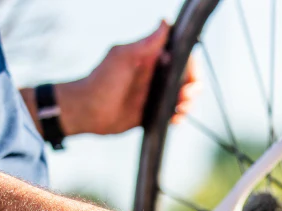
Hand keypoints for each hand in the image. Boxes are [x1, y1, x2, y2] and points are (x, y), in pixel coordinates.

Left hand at [53, 21, 198, 135]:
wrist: (88, 111)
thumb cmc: (101, 81)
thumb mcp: (123, 57)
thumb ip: (146, 43)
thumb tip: (165, 22)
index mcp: (151, 59)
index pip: (182, 58)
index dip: (192, 67)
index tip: (191, 78)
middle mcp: (155, 75)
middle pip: (187, 78)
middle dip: (193, 88)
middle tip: (185, 96)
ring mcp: (155, 94)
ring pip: (184, 97)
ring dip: (189, 103)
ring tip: (180, 109)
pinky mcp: (153, 112)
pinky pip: (174, 113)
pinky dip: (179, 117)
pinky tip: (174, 118)